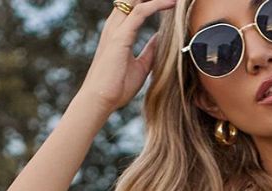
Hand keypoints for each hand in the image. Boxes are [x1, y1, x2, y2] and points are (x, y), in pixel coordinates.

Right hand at [78, 0, 177, 117]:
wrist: (100, 100)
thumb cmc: (117, 88)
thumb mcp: (140, 67)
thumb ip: (150, 52)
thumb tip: (161, 40)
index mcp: (118, 32)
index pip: (133, 7)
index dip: (149, 1)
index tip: (169, 1)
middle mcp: (115, 26)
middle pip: (132, 0)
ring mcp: (116, 29)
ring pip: (135, 1)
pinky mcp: (121, 36)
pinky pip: (140, 12)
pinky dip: (156, 5)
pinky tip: (171, 3)